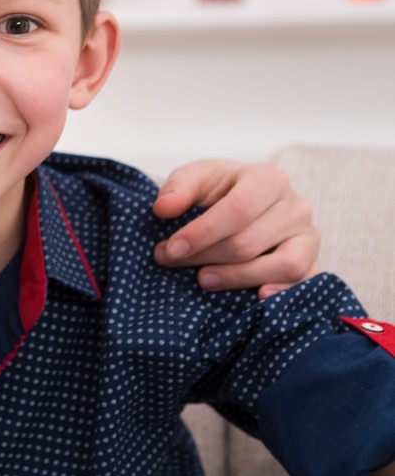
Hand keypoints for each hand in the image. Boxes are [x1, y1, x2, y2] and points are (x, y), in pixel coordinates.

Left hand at [152, 159, 319, 298]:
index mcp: (269, 178)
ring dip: (237, 278)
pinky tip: (255, 297)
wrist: (251, 200)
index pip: (238, 210)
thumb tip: (162, 209)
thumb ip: (177, 188)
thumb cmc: (221, 189)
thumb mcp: (197, 178)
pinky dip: (283, 292)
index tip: (171, 248)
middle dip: (206, 256)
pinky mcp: (314, 262)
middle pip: (250, 242)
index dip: (202, 233)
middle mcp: (296, 207)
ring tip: (202, 279)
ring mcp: (309, 236)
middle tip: (171, 261)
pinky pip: (305, 283)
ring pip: (282, 266)